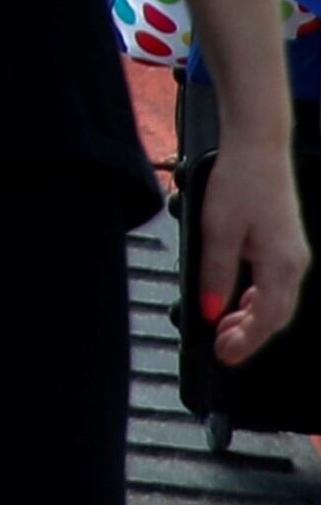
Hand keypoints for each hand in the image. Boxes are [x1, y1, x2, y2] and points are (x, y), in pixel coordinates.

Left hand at [199, 118, 311, 366]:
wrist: (257, 147)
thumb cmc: (239, 181)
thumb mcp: (216, 230)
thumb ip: (215, 274)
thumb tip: (211, 310)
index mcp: (281, 265)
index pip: (266, 319)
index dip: (246, 342)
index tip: (225, 357)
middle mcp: (294, 263)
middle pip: (275, 315)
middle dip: (249, 336)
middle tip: (222, 348)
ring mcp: (291, 253)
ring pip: (275, 300)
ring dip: (251, 318)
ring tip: (224, 327)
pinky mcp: (283, 243)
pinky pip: (273, 283)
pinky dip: (255, 298)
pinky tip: (236, 299)